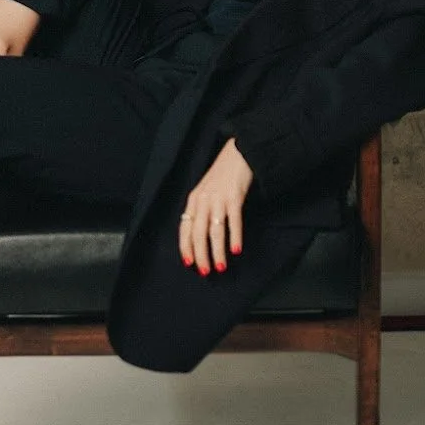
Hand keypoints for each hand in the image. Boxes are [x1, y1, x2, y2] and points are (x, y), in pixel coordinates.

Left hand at [179, 137, 253, 274]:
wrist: (239, 153)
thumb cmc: (223, 175)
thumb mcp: (206, 191)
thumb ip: (202, 209)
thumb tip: (201, 235)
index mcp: (193, 200)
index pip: (185, 228)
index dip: (186, 247)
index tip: (189, 263)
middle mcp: (203, 200)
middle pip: (198, 233)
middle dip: (201, 255)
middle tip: (205, 271)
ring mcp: (218, 198)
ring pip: (214, 231)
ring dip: (217, 251)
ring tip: (220, 266)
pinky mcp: (234, 197)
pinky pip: (233, 221)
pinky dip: (234, 237)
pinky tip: (236, 249)